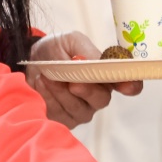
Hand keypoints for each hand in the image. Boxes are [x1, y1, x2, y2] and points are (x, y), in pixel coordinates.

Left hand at [26, 31, 142, 128]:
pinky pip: (59, 114)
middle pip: (102, 100)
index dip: (131, 86)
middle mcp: (97, 96)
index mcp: (106, 76)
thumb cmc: (56, 49)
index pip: (129, 85)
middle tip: (72, 82)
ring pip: (78, 109)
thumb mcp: (71, 41)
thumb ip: (86, 50)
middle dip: (87, 91)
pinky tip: (40, 84)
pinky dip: (48, 98)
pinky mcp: (63, 120)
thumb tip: (97, 63)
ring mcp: (81, 111)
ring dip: (61, 92)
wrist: (30, 59)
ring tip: (46, 76)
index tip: (126, 86)